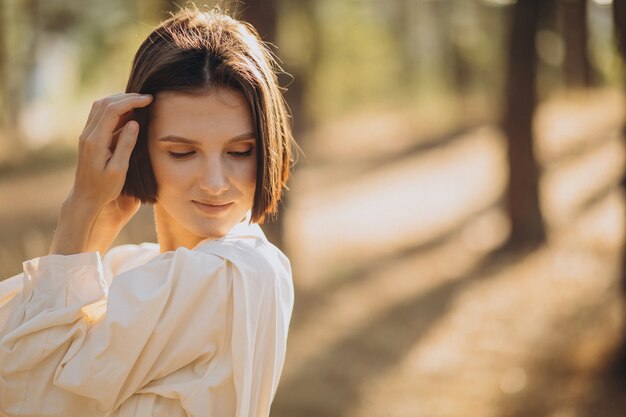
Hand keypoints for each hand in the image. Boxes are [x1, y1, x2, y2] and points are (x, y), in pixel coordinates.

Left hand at [50, 93, 152, 254]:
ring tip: (138, 103)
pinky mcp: (89, 138)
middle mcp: (88, 134)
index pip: (112, 110)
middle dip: (126, 97)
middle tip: (146, 99)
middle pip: (105, 103)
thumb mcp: (119, 169)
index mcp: (96, 140)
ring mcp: (86, 135)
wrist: (85, 197)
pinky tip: (128, 114)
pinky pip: (99, 115)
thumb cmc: (104, 188)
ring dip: (119, 101)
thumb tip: (134, 122)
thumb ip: (126, 145)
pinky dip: (114, 109)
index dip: (131, 101)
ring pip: (100, 106)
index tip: (149, 100)